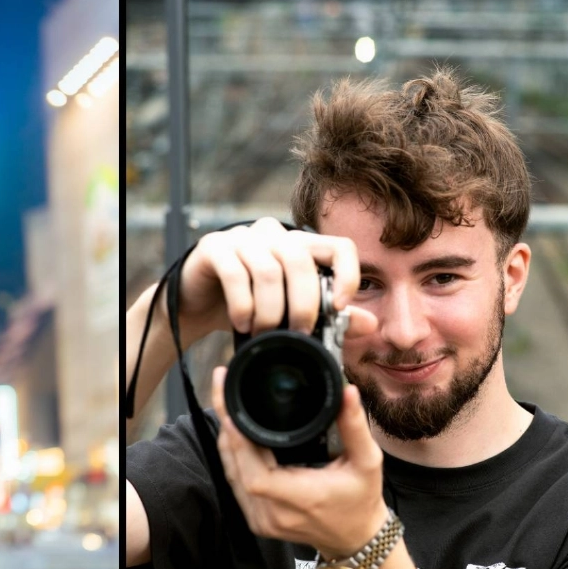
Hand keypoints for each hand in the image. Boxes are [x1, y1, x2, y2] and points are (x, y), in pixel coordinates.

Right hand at [170, 217, 370, 343]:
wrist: (196, 306)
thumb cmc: (248, 308)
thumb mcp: (290, 316)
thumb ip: (330, 319)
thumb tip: (371, 324)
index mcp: (300, 246)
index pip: (339, 247)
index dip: (347, 275)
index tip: (340, 307)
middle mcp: (274, 234)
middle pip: (301, 261)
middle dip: (303, 303)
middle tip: (298, 334)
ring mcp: (242, 237)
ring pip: (269, 270)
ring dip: (269, 310)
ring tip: (263, 333)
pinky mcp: (214, 247)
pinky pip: (235, 273)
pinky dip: (242, 305)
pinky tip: (242, 324)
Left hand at [211, 366, 388, 559]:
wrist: (355, 539)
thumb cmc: (361, 500)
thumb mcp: (367, 462)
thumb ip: (355, 427)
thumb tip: (347, 392)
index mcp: (301, 499)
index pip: (256, 475)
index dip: (239, 444)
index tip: (232, 413)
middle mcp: (275, 514)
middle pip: (236, 470)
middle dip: (228, 432)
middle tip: (226, 398)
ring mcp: (262, 520)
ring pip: (232, 476)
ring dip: (228, 444)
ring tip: (228, 410)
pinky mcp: (256, 521)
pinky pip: (236, 485)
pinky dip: (233, 459)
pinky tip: (234, 438)